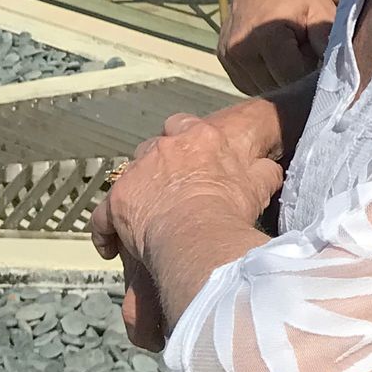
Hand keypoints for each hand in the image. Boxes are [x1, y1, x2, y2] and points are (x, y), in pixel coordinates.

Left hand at [91, 111, 282, 350]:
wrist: (202, 234)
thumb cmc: (232, 208)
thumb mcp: (260, 183)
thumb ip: (262, 171)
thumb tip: (269, 169)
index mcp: (199, 137)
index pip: (185, 124)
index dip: (185, 139)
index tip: (190, 155)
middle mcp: (164, 147)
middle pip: (153, 146)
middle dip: (158, 162)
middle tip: (168, 185)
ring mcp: (137, 173)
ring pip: (127, 176)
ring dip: (134, 190)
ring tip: (141, 213)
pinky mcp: (117, 202)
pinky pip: (102, 218)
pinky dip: (104, 231)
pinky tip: (109, 247)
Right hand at [219, 0, 338, 91]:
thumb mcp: (322, 10)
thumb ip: (328, 41)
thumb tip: (335, 73)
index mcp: (263, 36)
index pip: (292, 78)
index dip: (309, 69)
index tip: (314, 50)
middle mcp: (239, 48)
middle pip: (276, 87)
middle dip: (294, 75)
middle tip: (302, 48)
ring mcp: (227, 56)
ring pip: (262, 89)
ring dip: (279, 77)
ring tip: (287, 50)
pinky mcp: (223, 59)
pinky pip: (249, 84)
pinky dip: (265, 77)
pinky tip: (273, 56)